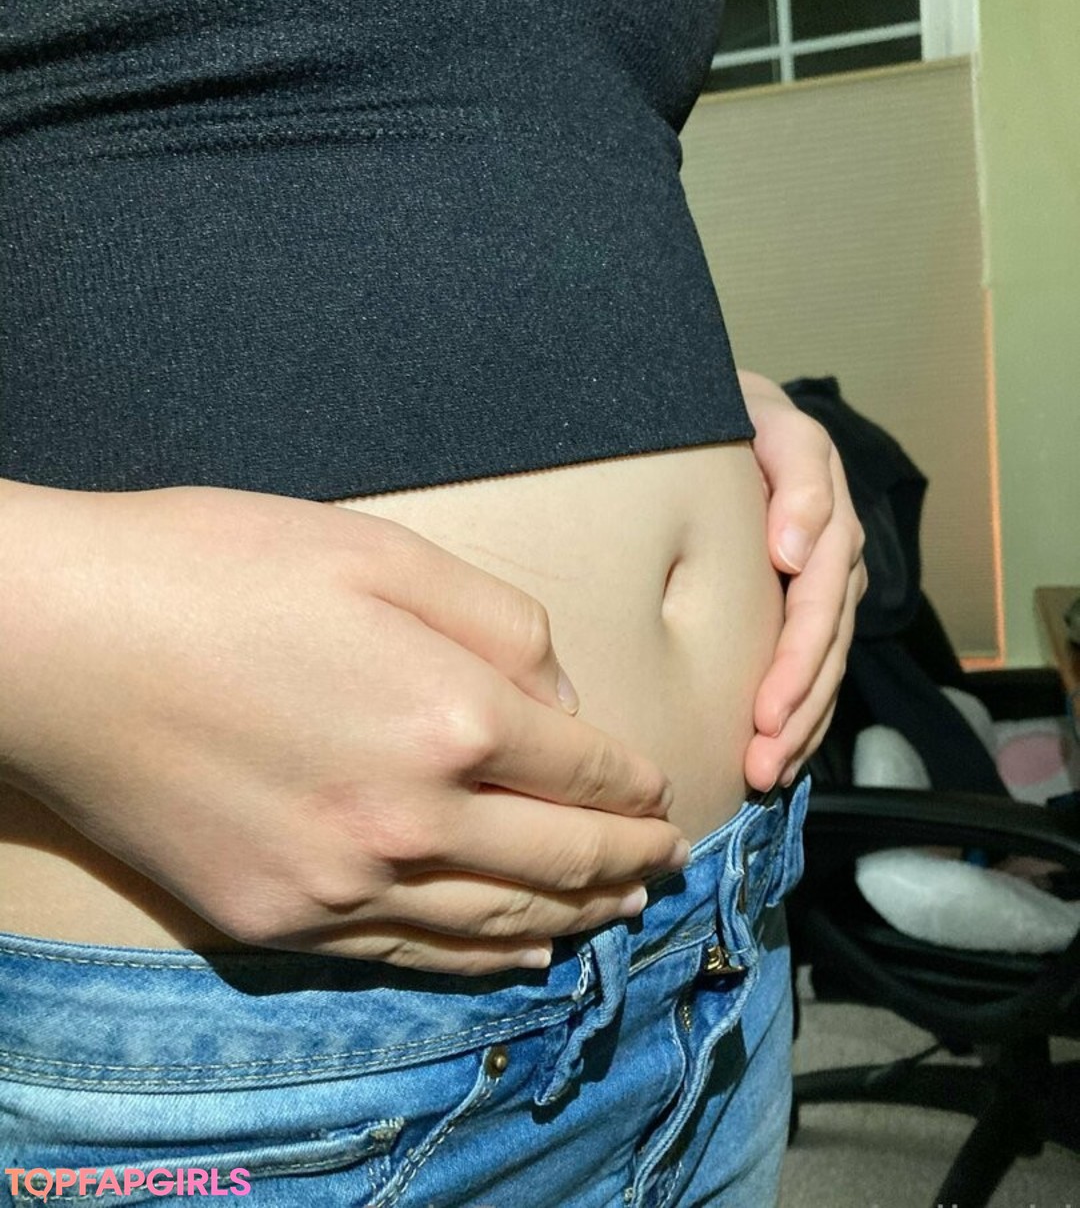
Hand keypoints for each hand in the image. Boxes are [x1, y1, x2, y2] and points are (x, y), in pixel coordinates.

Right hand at [0, 480, 685, 973]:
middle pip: (560, 858)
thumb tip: (560, 698)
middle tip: (670, 859)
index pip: (583, 769)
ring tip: (621, 909)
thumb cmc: (219, 569)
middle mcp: (412, 820)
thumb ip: (499, 625)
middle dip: (631, 859)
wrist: (60, 642)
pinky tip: (521, 953)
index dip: (632, 781)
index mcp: (451, 717)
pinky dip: (484, 959)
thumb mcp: (382, 552)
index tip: (657, 786)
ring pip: (497, 922)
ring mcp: (341, 885)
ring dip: (576, 915)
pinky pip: (411, 957)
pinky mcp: (277, 919)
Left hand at [736, 372, 867, 791]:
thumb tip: (798, 552)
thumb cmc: (740, 416)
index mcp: (828, 521)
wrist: (729, 410)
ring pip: (823, 668)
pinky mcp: (799, 601)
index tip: (764, 712)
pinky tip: (777, 753)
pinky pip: (811, 665)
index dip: (797, 663)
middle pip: (826, 650)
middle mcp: (833, 560)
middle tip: (760, 763)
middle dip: (797, 713)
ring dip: (799, 727)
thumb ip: (797, 480)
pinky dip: (798, 714)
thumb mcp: (770, 422)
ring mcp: (821, 585)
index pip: (821, 606)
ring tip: (765, 774)